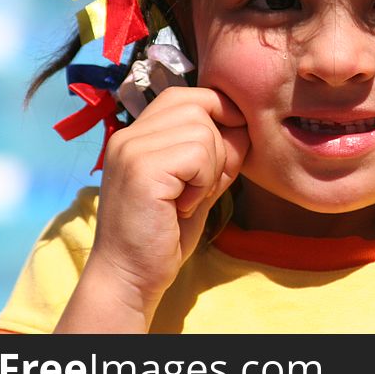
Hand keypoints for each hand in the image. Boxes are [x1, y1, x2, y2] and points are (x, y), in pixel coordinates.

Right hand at [87, 86, 248, 320]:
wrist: (130, 278)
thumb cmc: (165, 235)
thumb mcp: (200, 185)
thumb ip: (218, 154)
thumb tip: (245, 124)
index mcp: (138, 134)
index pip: (187, 95)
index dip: (217, 115)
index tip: (224, 152)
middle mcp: (130, 134)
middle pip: (199, 104)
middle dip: (217, 145)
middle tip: (200, 186)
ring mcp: (132, 148)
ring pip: (202, 130)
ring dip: (210, 168)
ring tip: (187, 199)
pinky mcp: (141, 168)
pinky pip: (197, 154)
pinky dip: (202, 182)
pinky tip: (182, 207)